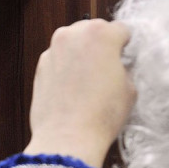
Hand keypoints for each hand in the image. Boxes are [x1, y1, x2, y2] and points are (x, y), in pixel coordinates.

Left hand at [24, 19, 135, 167]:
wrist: (67, 137)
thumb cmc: (102, 114)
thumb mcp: (130, 87)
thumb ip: (124, 67)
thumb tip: (117, 66)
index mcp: (100, 33)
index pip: (120, 30)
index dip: (125, 47)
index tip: (125, 59)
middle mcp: (72, 35)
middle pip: (92, 31)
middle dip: (100, 46)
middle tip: (105, 69)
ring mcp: (52, 51)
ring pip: (72, 44)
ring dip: (80, 55)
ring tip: (87, 80)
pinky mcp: (39, 68)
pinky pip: (57, 60)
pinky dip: (65, 68)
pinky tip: (71, 88)